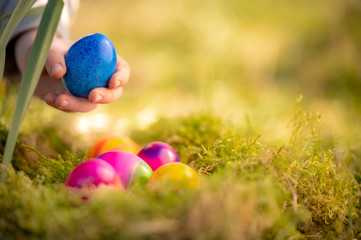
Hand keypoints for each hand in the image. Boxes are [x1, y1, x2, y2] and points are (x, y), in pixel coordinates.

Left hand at [14, 30, 129, 111]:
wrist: (37, 62)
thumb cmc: (50, 49)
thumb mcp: (49, 47)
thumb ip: (54, 57)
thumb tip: (59, 73)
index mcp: (106, 61)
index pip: (122, 70)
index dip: (121, 77)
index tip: (112, 82)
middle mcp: (101, 80)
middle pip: (113, 92)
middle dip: (106, 96)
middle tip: (93, 97)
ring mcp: (89, 93)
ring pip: (91, 104)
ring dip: (77, 105)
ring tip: (59, 100)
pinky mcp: (75, 103)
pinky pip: (73, 108)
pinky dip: (61, 105)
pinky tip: (49, 98)